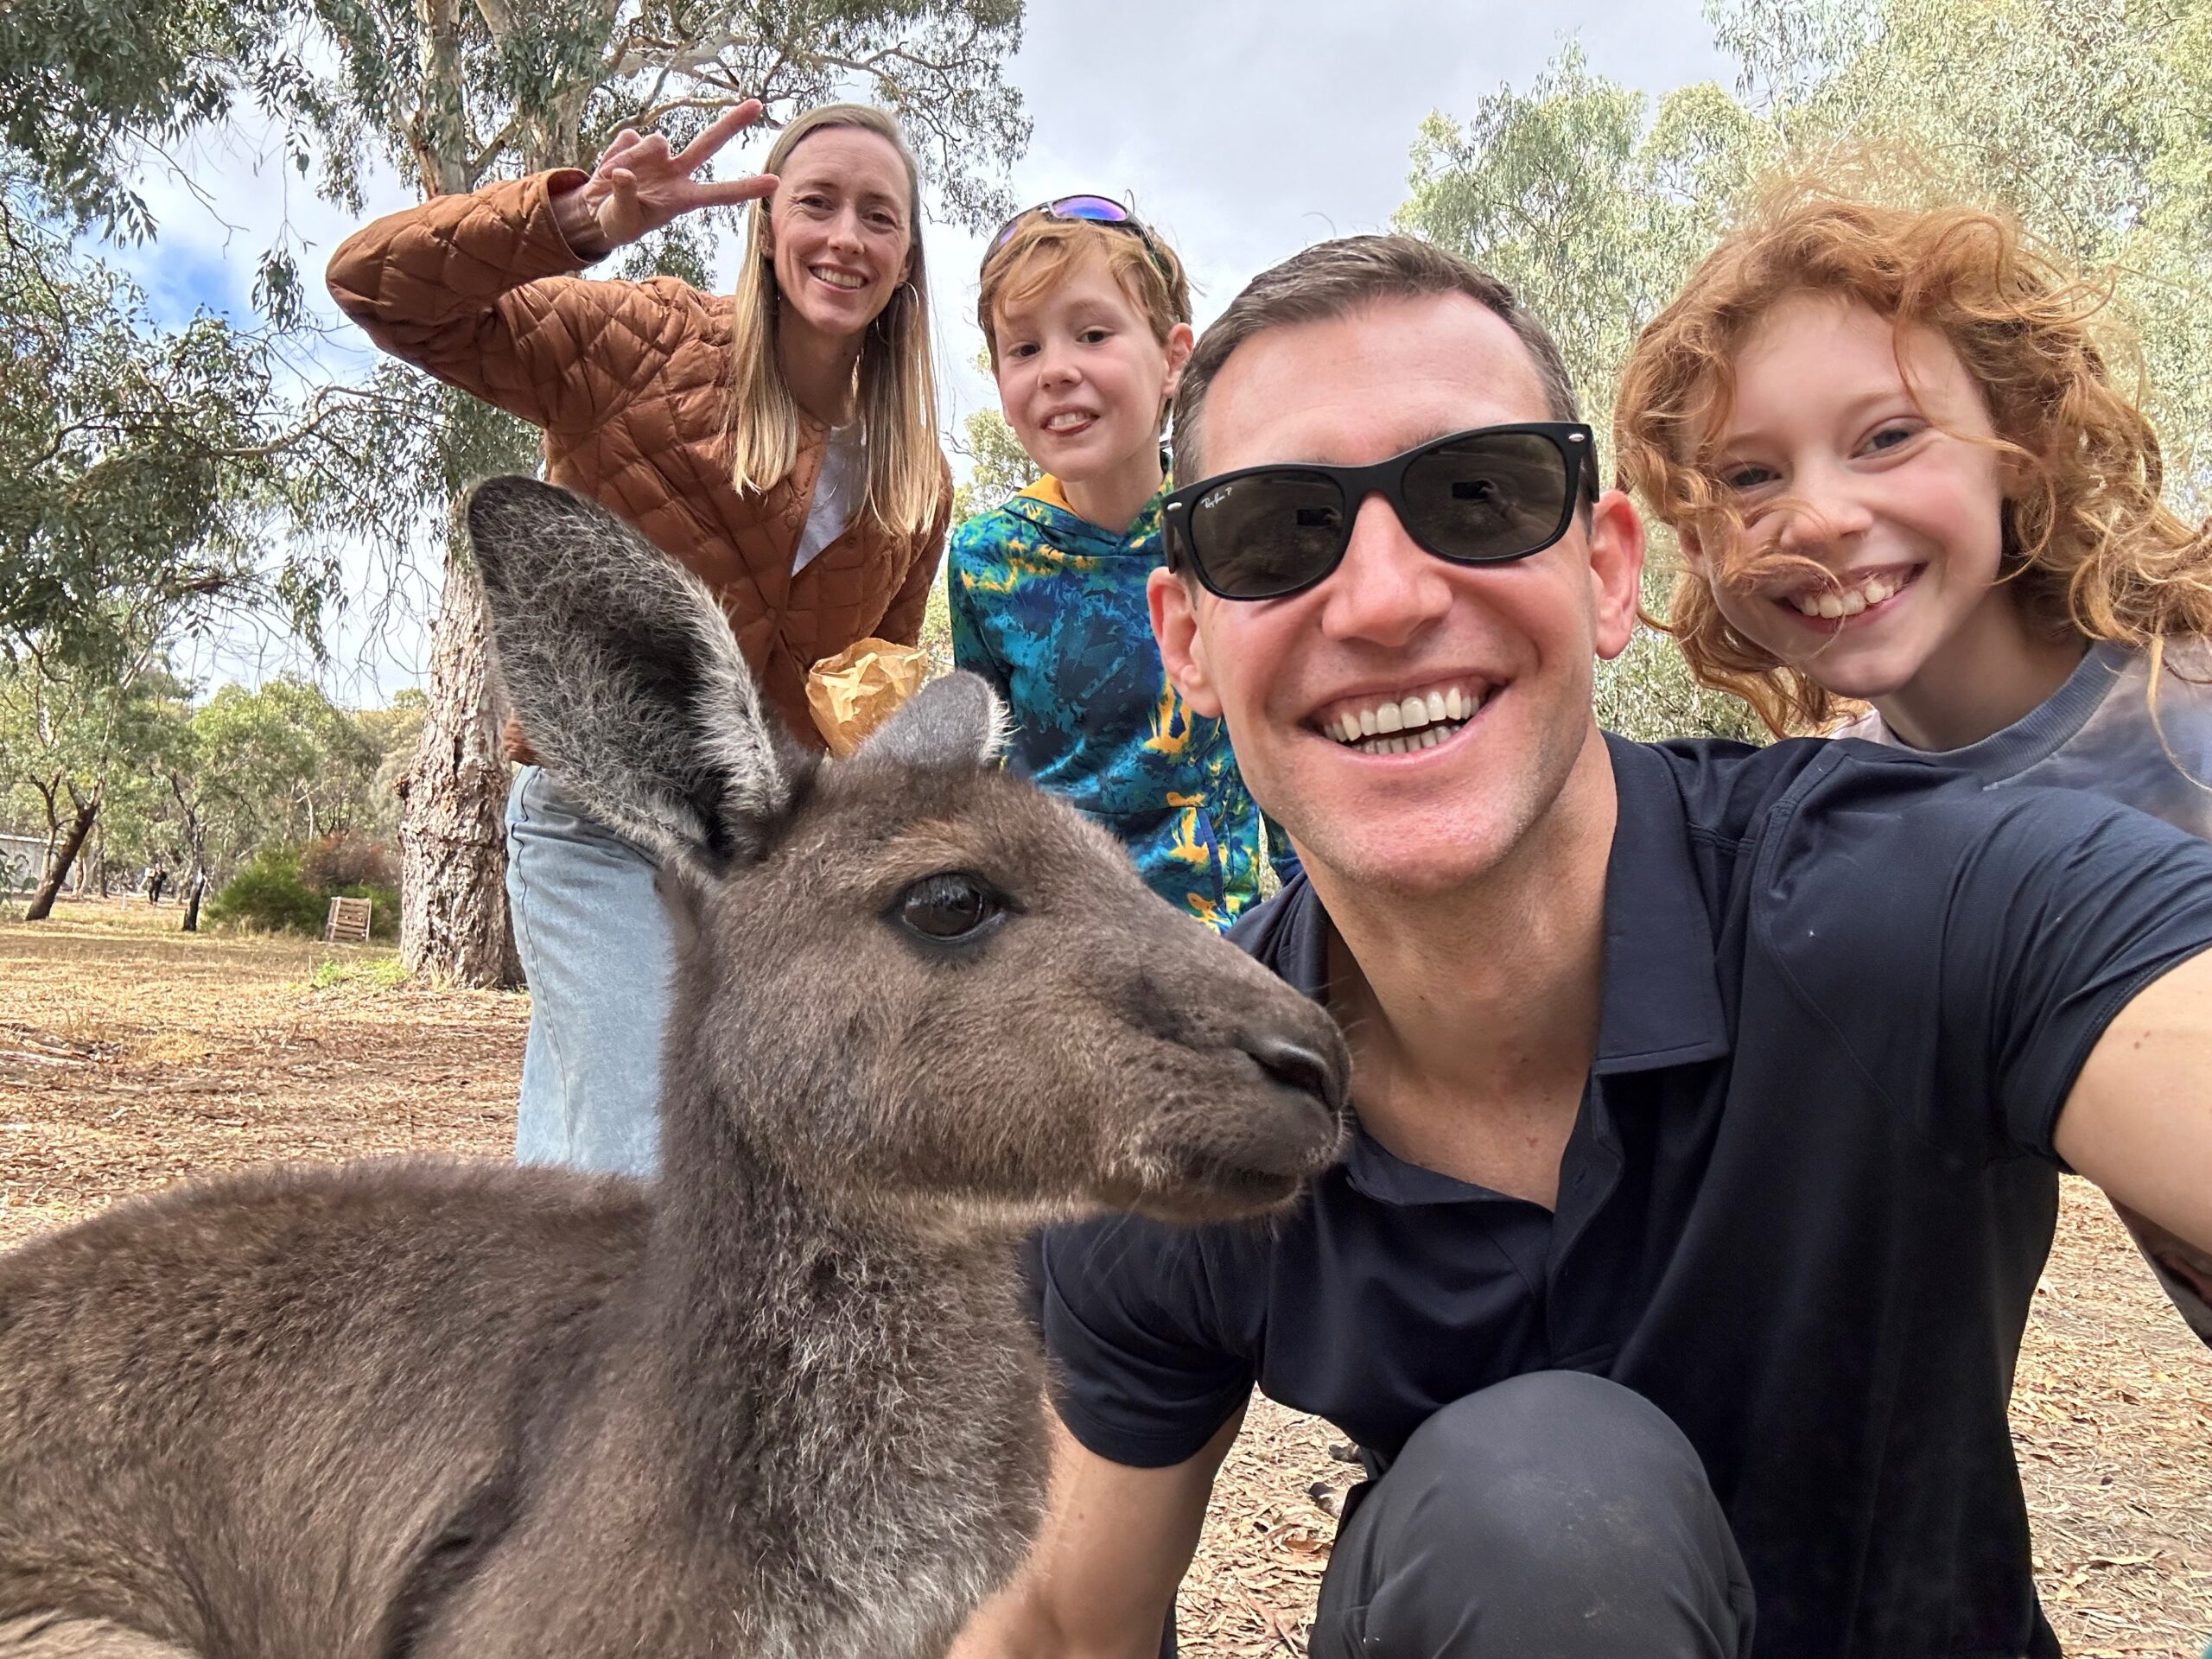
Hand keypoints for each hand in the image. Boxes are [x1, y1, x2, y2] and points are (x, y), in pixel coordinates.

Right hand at [552, 100, 778, 258]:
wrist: (595, 210)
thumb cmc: (618, 222)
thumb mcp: (622, 218)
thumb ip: (625, 196)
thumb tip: (624, 173)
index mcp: (683, 198)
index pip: (720, 193)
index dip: (746, 188)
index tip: (775, 182)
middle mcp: (677, 173)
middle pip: (709, 143)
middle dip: (732, 123)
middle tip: (758, 104)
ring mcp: (658, 155)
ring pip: (656, 141)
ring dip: (633, 158)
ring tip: (612, 179)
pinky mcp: (635, 141)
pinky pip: (627, 139)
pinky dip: (613, 155)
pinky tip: (606, 170)